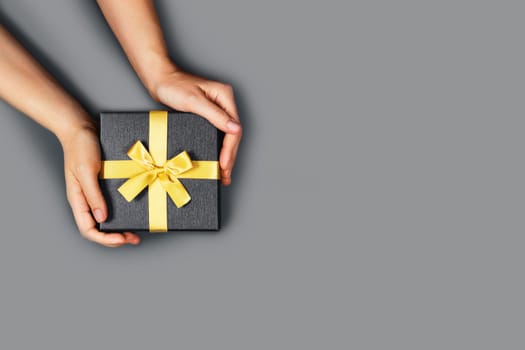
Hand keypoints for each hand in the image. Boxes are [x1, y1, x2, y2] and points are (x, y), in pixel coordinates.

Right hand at [61, 123, 140, 246]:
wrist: (82, 126)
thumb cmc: (80, 146)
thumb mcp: (87, 170)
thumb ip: (93, 194)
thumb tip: (102, 217)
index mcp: (78, 199)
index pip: (88, 229)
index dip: (105, 238)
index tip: (123, 239)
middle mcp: (86, 199)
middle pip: (99, 227)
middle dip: (116, 237)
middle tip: (135, 238)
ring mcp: (95, 192)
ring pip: (107, 218)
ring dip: (121, 226)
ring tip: (136, 230)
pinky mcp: (104, 184)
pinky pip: (113, 203)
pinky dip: (124, 211)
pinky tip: (135, 210)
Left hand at [151, 69, 241, 184]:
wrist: (158, 80)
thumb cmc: (173, 86)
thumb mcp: (194, 101)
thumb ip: (215, 115)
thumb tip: (235, 129)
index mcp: (225, 96)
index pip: (234, 128)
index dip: (230, 149)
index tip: (224, 165)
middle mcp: (224, 102)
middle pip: (232, 134)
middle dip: (229, 156)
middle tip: (225, 176)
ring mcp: (217, 109)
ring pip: (225, 136)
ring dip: (224, 155)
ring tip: (222, 173)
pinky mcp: (208, 115)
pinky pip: (216, 134)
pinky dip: (216, 148)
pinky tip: (214, 159)